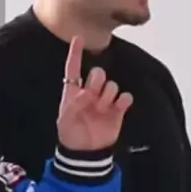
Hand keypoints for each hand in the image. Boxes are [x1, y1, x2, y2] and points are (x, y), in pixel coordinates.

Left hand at [57, 36, 132, 150]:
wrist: (85, 153)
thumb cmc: (71, 134)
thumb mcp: (65, 121)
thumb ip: (74, 105)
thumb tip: (86, 93)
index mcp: (74, 92)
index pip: (74, 69)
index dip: (76, 54)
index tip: (78, 37)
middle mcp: (90, 93)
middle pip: (98, 73)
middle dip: (97, 80)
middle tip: (93, 95)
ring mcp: (105, 101)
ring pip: (112, 85)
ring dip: (108, 94)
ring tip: (102, 108)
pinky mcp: (117, 111)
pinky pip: (125, 98)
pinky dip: (124, 99)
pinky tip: (119, 105)